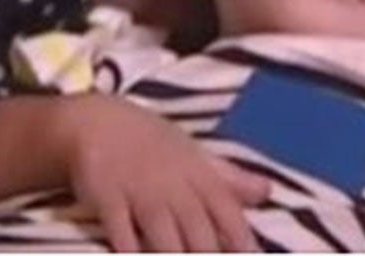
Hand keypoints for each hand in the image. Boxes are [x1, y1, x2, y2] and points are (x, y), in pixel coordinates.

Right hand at [62, 96, 268, 251]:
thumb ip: (229, 178)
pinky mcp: (108, 199)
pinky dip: (130, 251)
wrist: (97, 122)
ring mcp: (140, 193)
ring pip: (164, 237)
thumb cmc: (151, 142)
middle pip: (199, 234)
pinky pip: (121, 232)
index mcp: (198, 175)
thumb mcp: (194, 154)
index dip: (242, 241)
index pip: (228, 213)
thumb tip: (267, 191)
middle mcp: (173, 187)